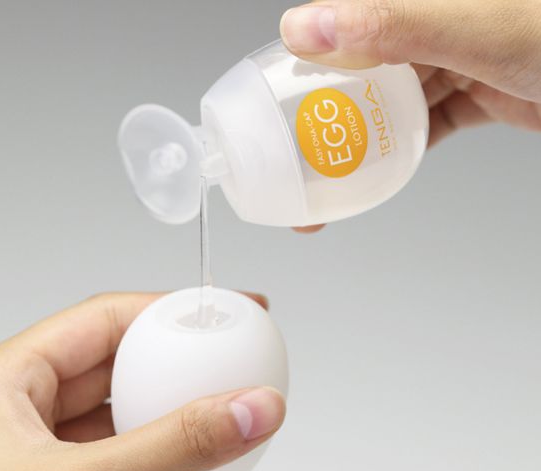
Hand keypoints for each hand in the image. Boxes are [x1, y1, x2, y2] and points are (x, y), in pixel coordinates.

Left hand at [0, 293, 284, 470]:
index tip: (222, 315)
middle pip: (118, 370)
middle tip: (229, 370)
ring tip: (224, 432)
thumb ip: (173, 448)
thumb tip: (249, 409)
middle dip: (177, 373)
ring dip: (173, 435)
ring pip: (119, 428)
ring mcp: (32, 459)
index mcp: (8, 378)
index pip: (106, 320)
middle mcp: (18, 410)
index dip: (170, 312)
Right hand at [282, 0, 540, 232]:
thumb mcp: (476, 25)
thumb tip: (303, 27)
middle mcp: (433, 18)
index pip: (341, 20)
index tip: (268, 101)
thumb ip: (392, 23)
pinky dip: (401, 149)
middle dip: (321, 113)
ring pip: (388, 100)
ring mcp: (453, 55)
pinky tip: (375, 170)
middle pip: (358, 65)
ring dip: (357, 141)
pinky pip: (423, 122)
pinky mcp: (472, 90)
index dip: (299, 57)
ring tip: (323, 178)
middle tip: (289, 154)